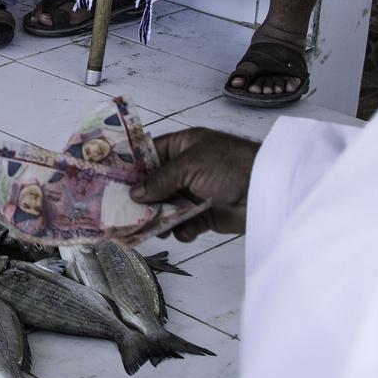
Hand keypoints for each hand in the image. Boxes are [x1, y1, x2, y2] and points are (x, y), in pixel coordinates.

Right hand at [129, 128, 258, 240]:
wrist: (266, 190)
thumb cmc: (231, 165)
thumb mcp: (189, 165)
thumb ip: (160, 180)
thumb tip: (136, 193)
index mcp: (183, 146)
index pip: (149, 154)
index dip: (131, 167)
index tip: (112, 181)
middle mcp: (187, 168)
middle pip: (155, 184)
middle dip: (143, 198)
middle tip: (124, 211)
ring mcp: (196, 191)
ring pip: (167, 206)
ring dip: (160, 217)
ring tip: (152, 227)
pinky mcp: (206, 214)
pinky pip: (185, 223)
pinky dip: (183, 229)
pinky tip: (185, 231)